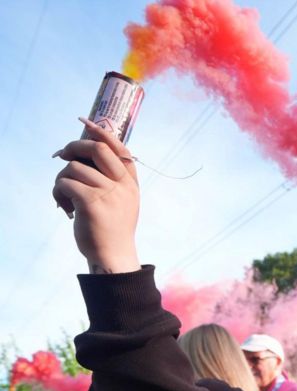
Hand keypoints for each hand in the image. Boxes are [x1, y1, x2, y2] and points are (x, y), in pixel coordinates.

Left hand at [53, 117, 140, 273]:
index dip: (101, 131)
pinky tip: (65, 208)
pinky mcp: (91, 203)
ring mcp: (109, 193)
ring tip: (64, 197)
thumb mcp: (121, 200)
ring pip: (74, 168)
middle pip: (97, 148)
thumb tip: (81, 155)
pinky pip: (65, 184)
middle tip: (61, 156)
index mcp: (130, 182)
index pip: (119, 148)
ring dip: (61, 179)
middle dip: (74, 147)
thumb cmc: (112, 227)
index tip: (84, 122)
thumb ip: (111, 179)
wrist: (113, 255)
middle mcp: (122, 185)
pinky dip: (58, 193)